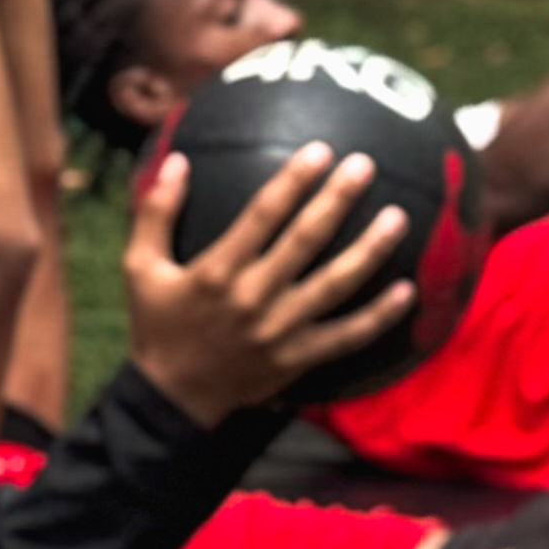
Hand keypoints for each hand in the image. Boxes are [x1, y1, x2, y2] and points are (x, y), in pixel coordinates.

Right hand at [121, 141, 415, 425]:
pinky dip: (379, 316)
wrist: (170, 399)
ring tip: (398, 217)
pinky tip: (408, 291)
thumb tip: (176, 159)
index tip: (320, 149)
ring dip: (369, 250)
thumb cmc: (158, 326)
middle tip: (366, 166)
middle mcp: (252, 297)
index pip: (262, 215)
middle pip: (305, 240)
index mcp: (217, 271)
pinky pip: (347, 336)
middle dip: (338, 200)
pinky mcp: (297, 359)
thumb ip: (156, 213)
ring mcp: (279, 331)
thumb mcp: (140, 268)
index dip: (293, 180)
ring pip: (335, 285)